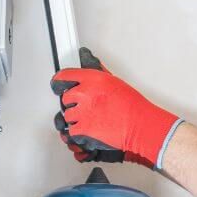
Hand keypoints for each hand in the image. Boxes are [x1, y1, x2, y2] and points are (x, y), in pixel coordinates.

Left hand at [53, 48, 126, 163]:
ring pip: (68, 116)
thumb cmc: (133, 106)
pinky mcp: (83, 128)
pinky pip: (71, 131)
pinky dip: (78, 133)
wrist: (139, 125)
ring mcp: (83, 111)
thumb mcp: (115, 83)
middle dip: (73, 104)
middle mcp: (85, 93)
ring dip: (76, 119)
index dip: (59, 82)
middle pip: (65, 98)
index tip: (57, 84)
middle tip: (85, 108)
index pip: (65, 76)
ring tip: (91, 120)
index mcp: (93, 79)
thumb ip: (99, 75)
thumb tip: (90, 64)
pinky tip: (89, 130)